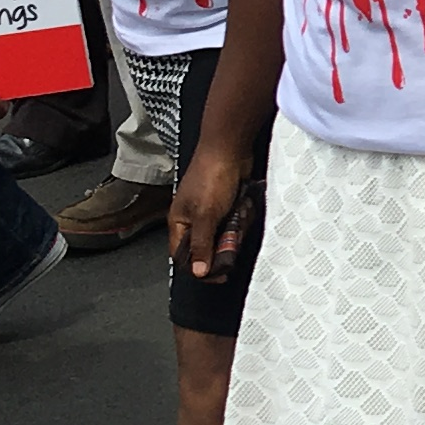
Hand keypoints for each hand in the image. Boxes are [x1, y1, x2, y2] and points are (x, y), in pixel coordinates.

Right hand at [172, 141, 261, 280]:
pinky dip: (243, 215)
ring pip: (226, 235)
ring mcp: (211, 210)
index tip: (218, 275)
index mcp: (180, 222)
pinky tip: (244, 204)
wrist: (230, 149)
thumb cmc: (211, 176)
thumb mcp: (206, 216)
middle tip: (233, 235)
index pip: (184, 256)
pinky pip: (237, 221)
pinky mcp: (228, 204)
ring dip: (236, 227)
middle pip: (208, 247)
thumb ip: (202, 245)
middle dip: (224, 242)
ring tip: (238, 212)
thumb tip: (198, 271)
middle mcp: (193, 218)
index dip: (200, 268)